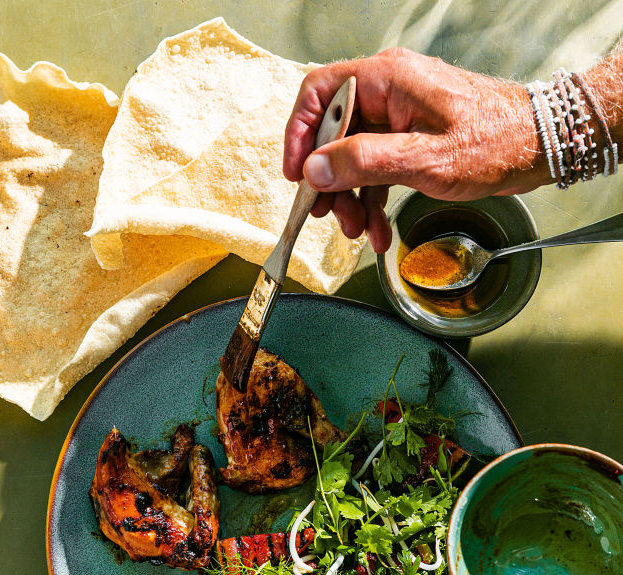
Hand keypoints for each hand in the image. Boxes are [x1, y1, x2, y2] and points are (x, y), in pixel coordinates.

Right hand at [283, 48, 548, 252]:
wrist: (541, 146)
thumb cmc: (496, 142)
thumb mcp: (425, 159)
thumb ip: (365, 162)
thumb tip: (315, 169)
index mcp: (388, 79)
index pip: (320, 94)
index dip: (300, 134)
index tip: (296, 174)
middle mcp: (390, 92)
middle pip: (334, 133)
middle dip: (330, 180)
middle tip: (329, 215)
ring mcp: (400, 116)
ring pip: (355, 157)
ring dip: (352, 199)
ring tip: (359, 232)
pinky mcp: (411, 139)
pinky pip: (378, 169)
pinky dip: (374, 201)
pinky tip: (378, 231)